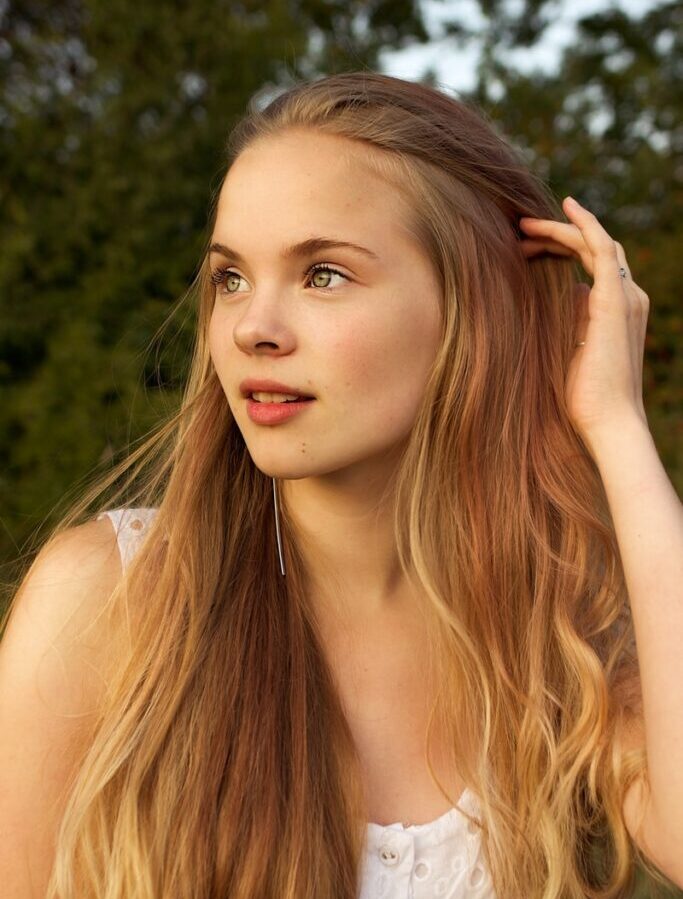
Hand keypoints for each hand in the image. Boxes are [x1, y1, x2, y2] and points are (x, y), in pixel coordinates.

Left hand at [519, 196, 649, 454]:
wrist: (607, 421)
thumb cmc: (584, 398)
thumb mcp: (568, 351)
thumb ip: (566, 323)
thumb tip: (551, 302)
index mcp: (617, 309)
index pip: (592, 264)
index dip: (559, 249)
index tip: (525, 246)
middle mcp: (628, 297)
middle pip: (593, 249)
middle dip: (555, 236)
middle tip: (518, 232)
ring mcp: (625, 296)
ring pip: (596, 243)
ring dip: (560, 229)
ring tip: (523, 225)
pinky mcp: (615, 300)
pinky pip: (602, 248)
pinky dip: (584, 224)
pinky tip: (566, 207)